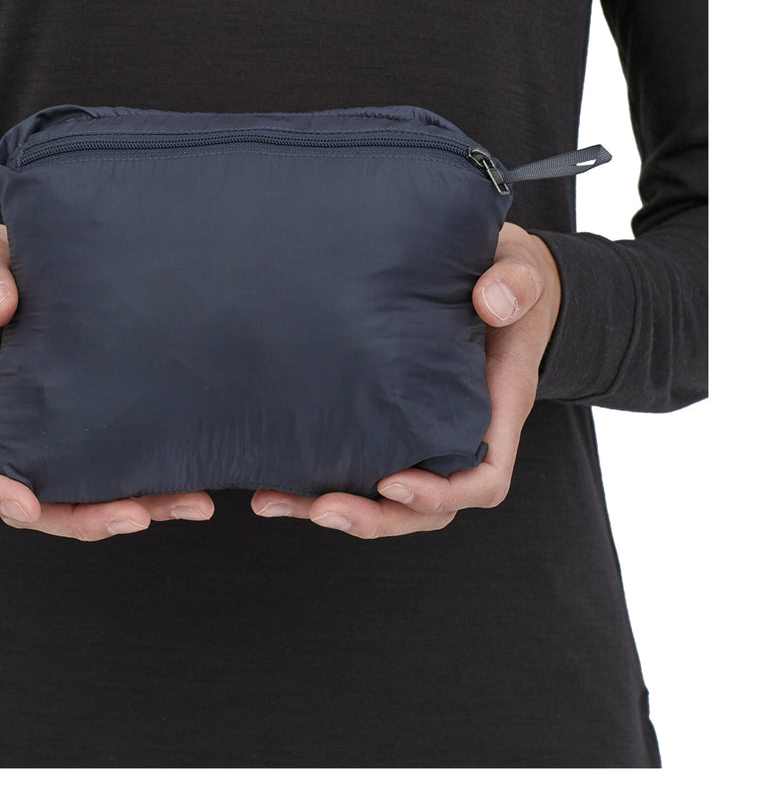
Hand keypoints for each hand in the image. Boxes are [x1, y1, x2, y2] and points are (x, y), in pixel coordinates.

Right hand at [0, 224, 213, 539]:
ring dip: (132, 510)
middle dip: (81, 519)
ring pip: (77, 498)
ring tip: (191, 505)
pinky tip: (193, 490)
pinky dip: (147, 490)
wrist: (6, 280)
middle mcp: (5, 434)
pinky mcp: (79, 434)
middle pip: (31, 502)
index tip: (22, 504)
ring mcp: (43, 441)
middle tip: (135, 518)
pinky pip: (105, 474)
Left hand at [250, 221, 560, 537]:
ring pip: (386, 498)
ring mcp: (423, 434)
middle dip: (375, 517)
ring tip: (272, 502)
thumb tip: (492, 304)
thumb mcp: (521, 271)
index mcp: (497, 408)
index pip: (482, 478)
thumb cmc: (508, 277)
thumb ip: (515, 285)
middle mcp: (460, 434)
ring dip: (333, 508)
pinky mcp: (389, 421)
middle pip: (426, 506)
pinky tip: (267, 481)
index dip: (440, 493)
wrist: (488, 272)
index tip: (393, 483)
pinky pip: (358, 466)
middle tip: (322, 509)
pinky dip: (314, 481)